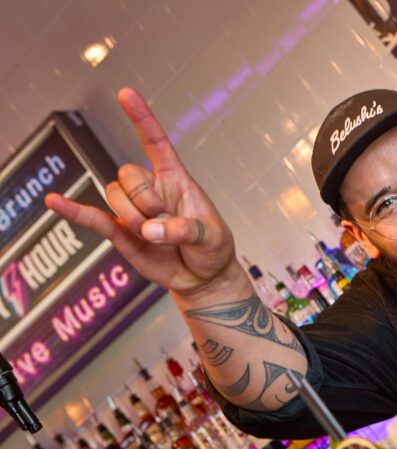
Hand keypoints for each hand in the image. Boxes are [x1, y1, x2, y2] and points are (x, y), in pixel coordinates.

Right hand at [45, 88, 237, 296]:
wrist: (201, 277)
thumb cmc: (212, 249)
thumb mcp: (213, 237)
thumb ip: (186, 230)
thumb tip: (150, 230)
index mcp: (177, 180)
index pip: (156, 143)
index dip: (142, 119)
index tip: (125, 93)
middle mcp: (151, 190)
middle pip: (128, 174)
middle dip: (146, 200)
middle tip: (167, 223)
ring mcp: (132, 210)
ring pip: (114, 196)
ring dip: (132, 217)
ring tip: (155, 236)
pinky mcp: (120, 234)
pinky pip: (91, 218)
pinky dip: (72, 211)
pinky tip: (54, 201)